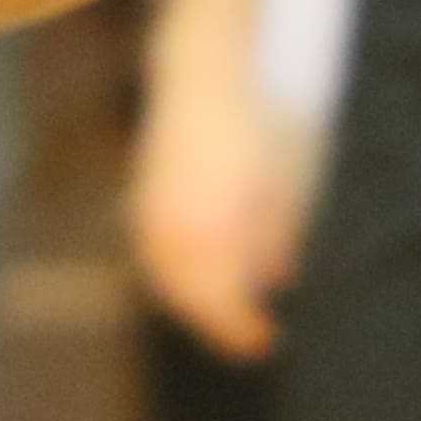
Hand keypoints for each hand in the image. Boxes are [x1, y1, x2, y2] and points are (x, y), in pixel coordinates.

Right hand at [128, 62, 309, 356]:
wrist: (203, 79)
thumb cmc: (253, 130)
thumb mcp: (278, 187)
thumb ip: (275, 236)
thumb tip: (279, 280)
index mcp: (213, 229)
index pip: (223, 302)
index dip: (244, 329)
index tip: (267, 341)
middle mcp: (176, 229)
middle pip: (195, 299)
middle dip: (223, 323)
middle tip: (252, 336)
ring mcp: (152, 217)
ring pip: (170, 282)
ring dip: (198, 303)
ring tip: (228, 312)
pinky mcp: (141, 204)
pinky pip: (155, 259)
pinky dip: (176, 278)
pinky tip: (196, 282)